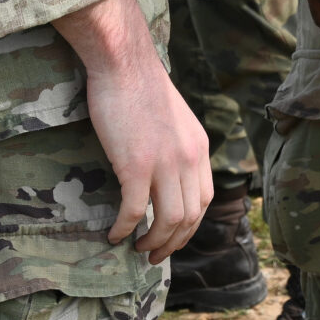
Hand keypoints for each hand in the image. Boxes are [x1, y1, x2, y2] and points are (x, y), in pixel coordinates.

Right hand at [52, 0, 210, 260]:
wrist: (124, 63)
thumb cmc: (141, 88)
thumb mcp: (174, 120)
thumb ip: (177, 148)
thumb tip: (166, 177)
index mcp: (200, 148)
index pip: (204, 200)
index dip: (189, 226)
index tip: (172, 238)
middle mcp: (189, 158)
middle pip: (190, 216)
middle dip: (173, 243)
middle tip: (154, 255)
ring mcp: (164, 162)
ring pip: (168, 220)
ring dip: (153, 243)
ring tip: (138, 249)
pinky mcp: (136, 164)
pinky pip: (135, 210)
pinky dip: (126, 229)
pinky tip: (115, 235)